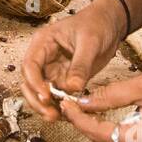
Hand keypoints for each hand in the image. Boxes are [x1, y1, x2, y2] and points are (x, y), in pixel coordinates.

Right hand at [20, 0, 124, 122]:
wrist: (111, 24)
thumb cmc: (97, 24)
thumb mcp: (90, 42)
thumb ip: (80, 65)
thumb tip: (72, 87)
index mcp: (43, 43)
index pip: (30, 65)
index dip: (34, 82)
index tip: (45, 96)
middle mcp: (44, 58)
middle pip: (30, 82)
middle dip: (36, 99)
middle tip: (50, 113)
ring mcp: (53, 70)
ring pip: (41, 92)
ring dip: (46, 106)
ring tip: (57, 118)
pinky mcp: (64, 79)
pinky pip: (57, 96)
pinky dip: (59, 106)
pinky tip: (67, 115)